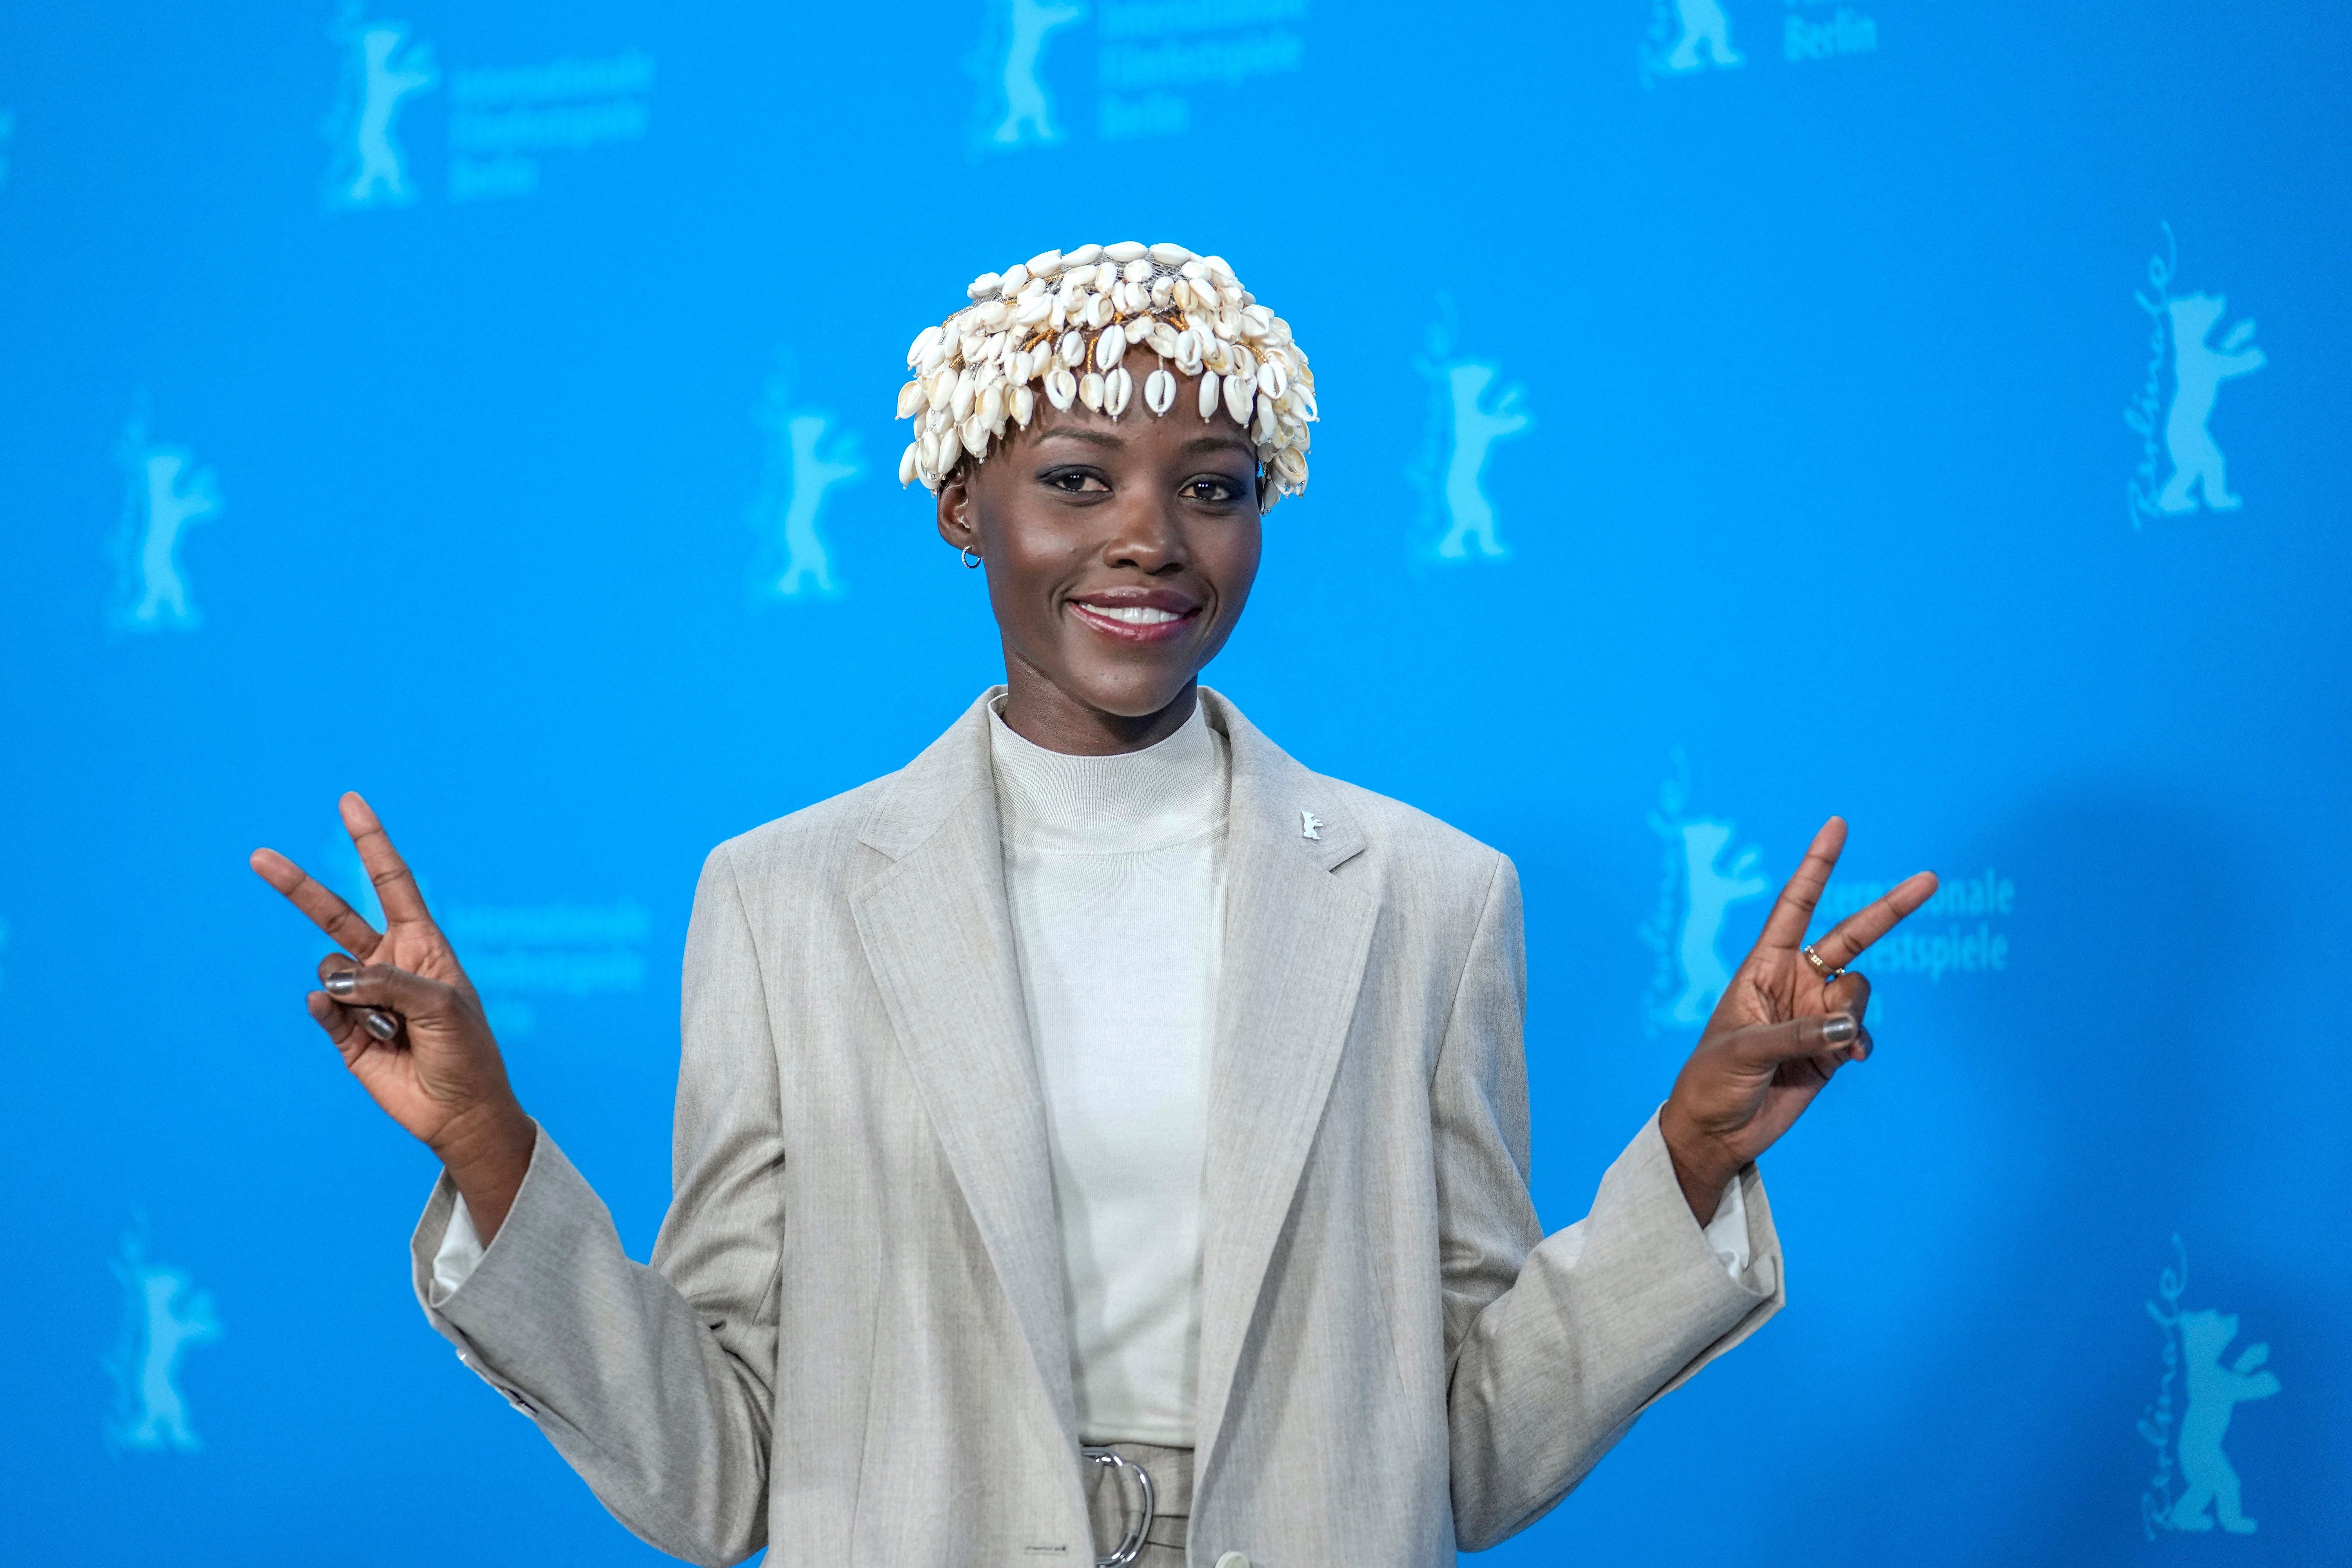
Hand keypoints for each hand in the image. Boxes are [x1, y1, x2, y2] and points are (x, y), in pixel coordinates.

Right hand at [251, 793, 533, 1238]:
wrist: (460, 1109)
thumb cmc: (466, 1051)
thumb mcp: (442, 1006)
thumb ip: (387, 983)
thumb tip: (331, 981)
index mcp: (421, 944)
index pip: (391, 882)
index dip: (370, 842)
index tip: (349, 802)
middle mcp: (386, 962)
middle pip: (334, 915)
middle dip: (298, 888)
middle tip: (259, 857)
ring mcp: (362, 996)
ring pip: (331, 973)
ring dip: (361, 999)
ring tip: (399, 1029)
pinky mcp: (343, 1032)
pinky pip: (323, 1010)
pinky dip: (336, 1016)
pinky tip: (368, 1035)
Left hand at [1658, 817, 1936, 1221]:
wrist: (1719, 1130)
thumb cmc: (1713, 1080)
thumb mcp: (1745, 1050)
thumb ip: (1799, 1035)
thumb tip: (1847, 1027)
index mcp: (1763, 966)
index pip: (1795, 906)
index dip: (1816, 866)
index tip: (1837, 825)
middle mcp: (1795, 982)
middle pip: (1851, 936)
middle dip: (1889, 909)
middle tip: (1929, 878)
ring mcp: (1816, 1013)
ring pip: (1860, 992)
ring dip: (1855, 1014)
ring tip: (1831, 1044)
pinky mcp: (1832, 1048)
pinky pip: (1862, 1031)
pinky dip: (1862, 1040)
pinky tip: (1849, 1056)